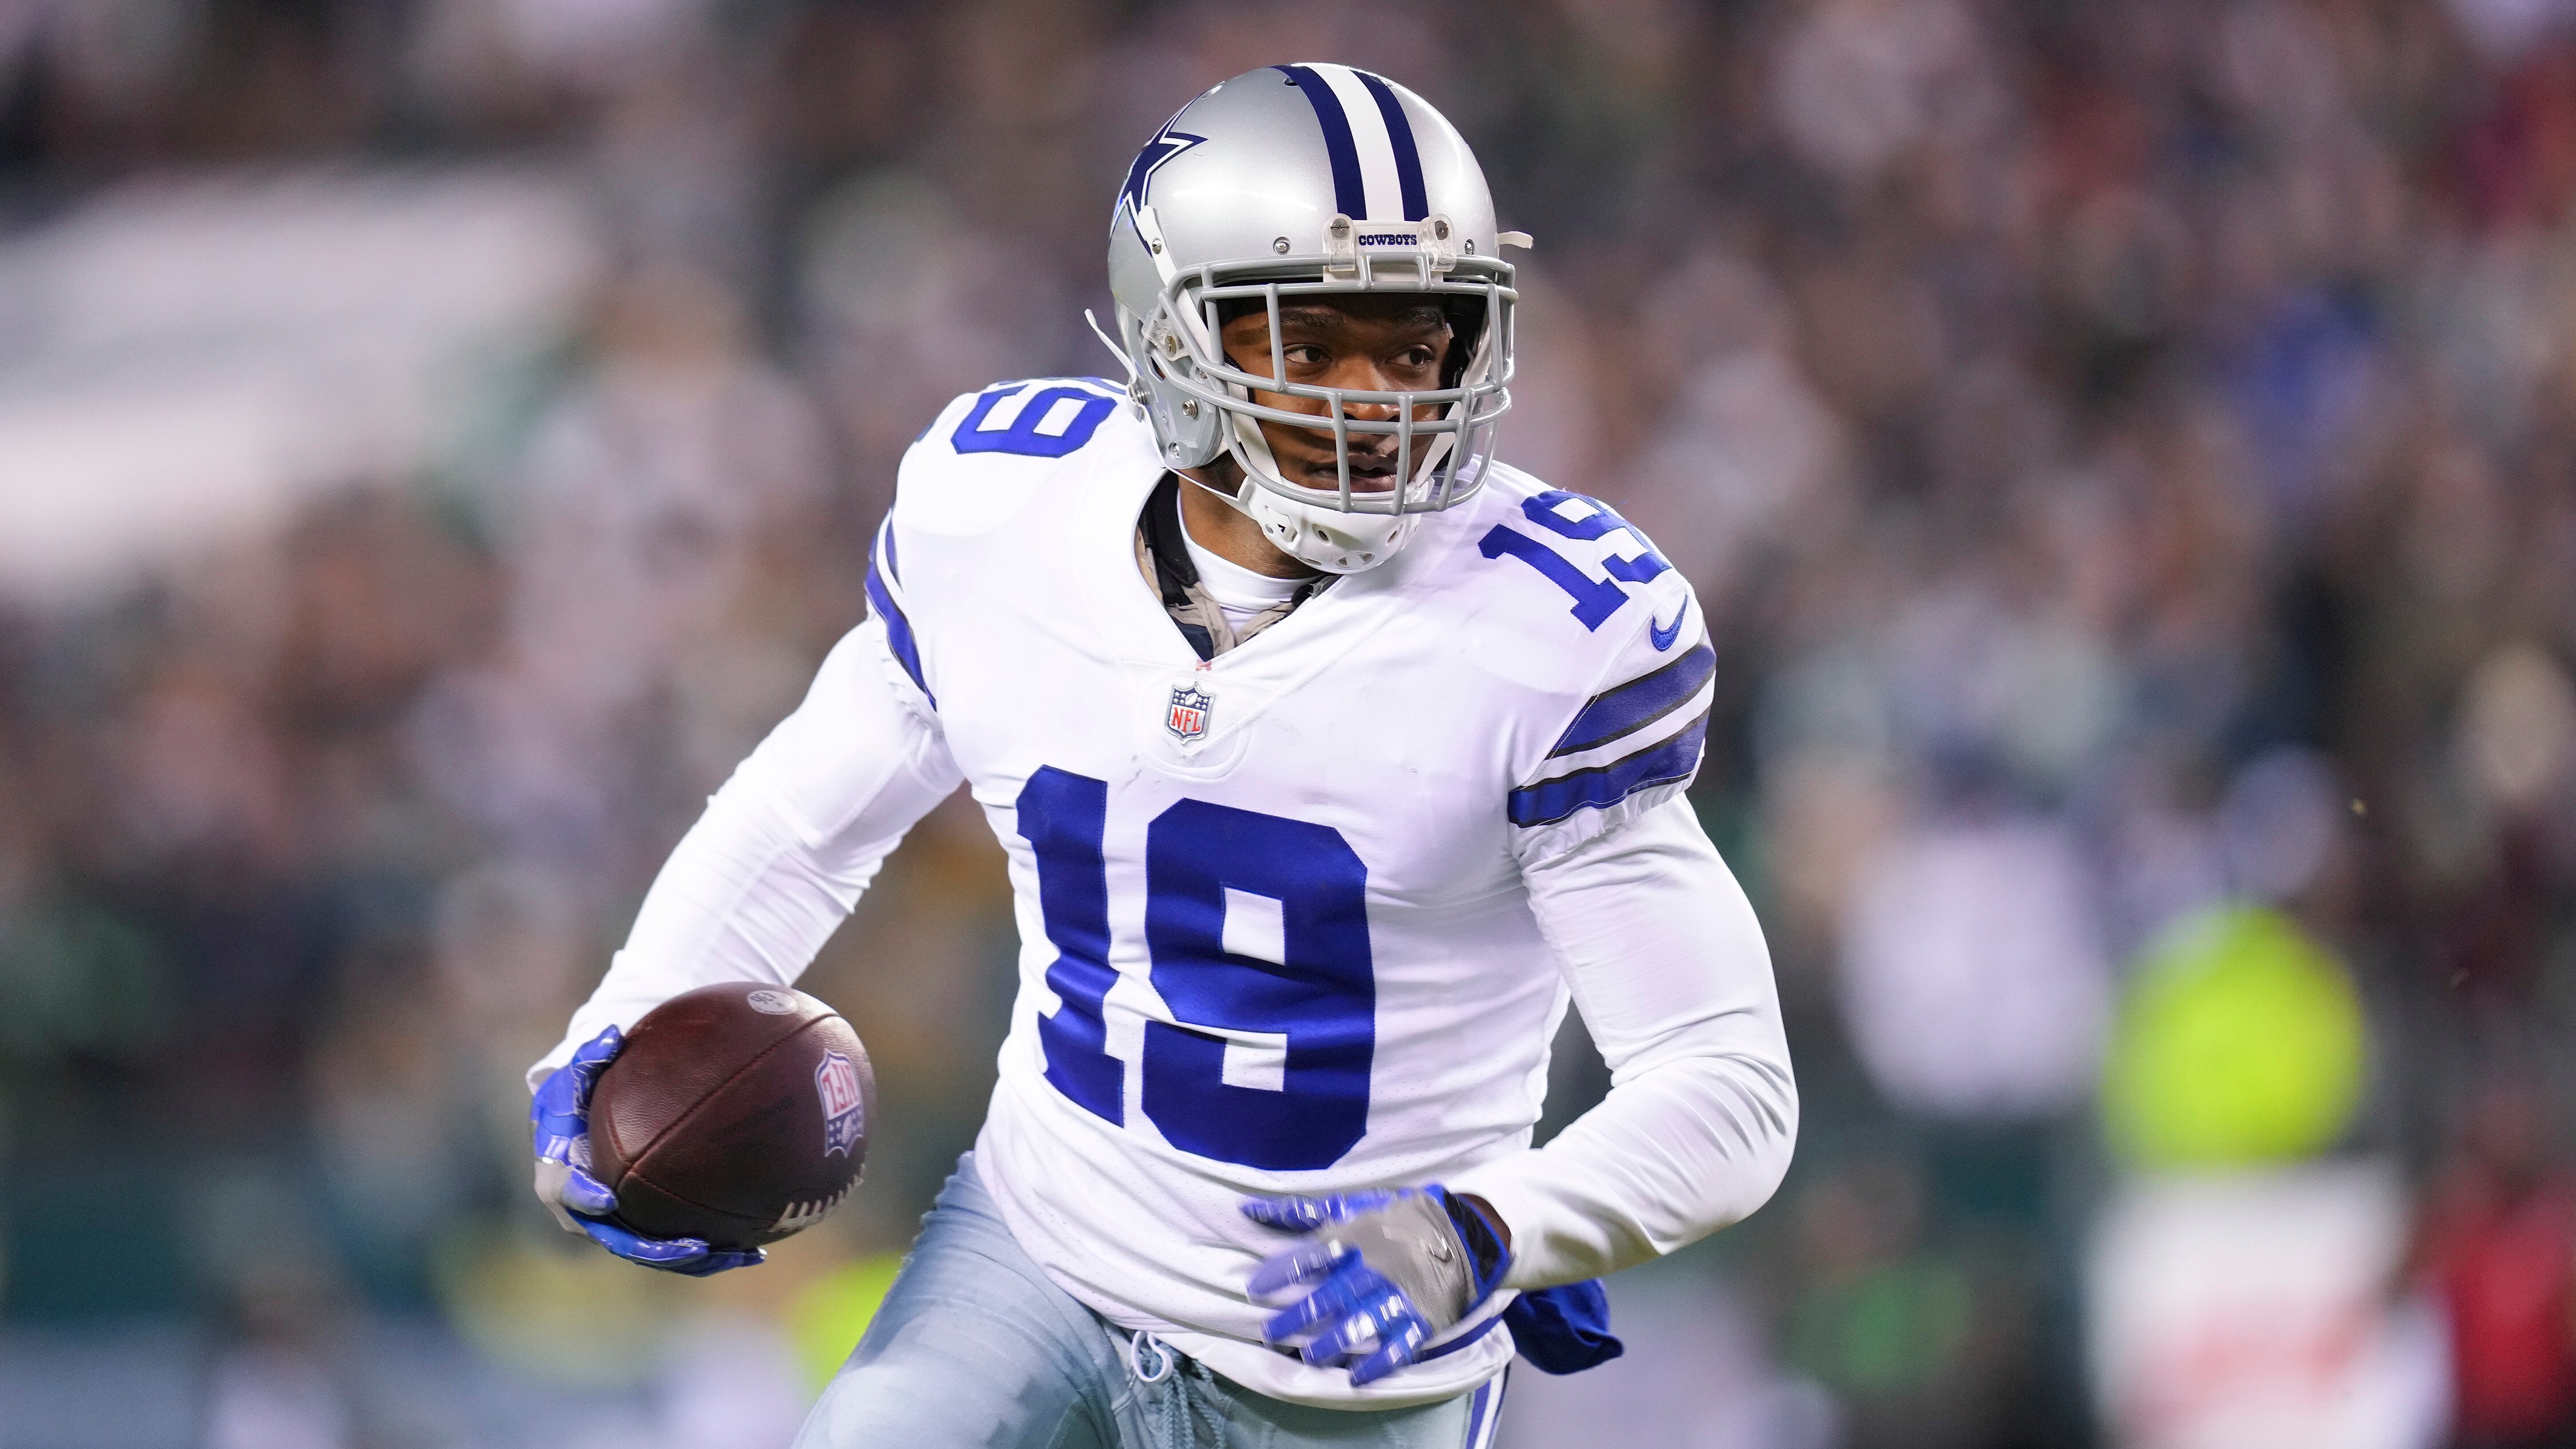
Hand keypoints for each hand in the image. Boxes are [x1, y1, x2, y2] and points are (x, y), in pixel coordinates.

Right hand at [530, 1025, 763, 1276]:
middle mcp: (583, 1210)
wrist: (584, 1122)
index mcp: (558, 1173)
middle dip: (652, 1249)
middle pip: (615, 1239)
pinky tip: (754, 1250)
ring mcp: (614, 1227)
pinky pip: (675, 1246)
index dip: (580, 1198)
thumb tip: (610, 1035)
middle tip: (692, 1244)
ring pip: (651, 1254)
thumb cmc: (583, 1092)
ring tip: (737, 1255)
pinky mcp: (643, 1230)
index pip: (562, 1190)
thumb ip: (592, 1056)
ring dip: (693, 1261)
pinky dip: (712, 1252)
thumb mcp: (581, 1069)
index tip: (607, 1199)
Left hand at [1240, 1186, 1510, 1384]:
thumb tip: (1249, 1208)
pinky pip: (1398, 1347)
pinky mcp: (1420, 1319)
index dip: (1281, 1273)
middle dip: (1296, 1319)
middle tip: (1269, 1332)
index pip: (1312, 1256)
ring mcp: (1399, 1296)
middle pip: (1330, 1297)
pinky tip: (1355, 1378)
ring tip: (1308, 1357)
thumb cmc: (1396, 1218)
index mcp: (1356, 1238)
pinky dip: (1377, 1364)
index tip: (1255, 1288)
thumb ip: (1300, 1212)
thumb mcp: (1351, 1205)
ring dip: (1331, 1344)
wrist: (1461, 1232)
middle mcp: (1374, 1269)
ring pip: (1360, 1325)